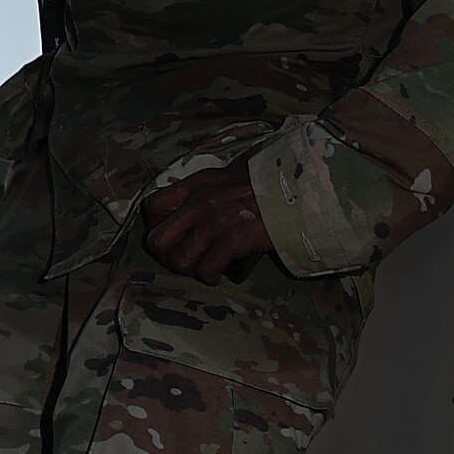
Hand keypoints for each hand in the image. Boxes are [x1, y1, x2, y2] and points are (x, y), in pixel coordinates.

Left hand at [143, 161, 273, 278]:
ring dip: (192, 270)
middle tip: (187, 260)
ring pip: (179, 260)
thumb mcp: (228, 176)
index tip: (173, 238)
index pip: (152, 207)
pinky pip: (206, 270)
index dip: (156, 228)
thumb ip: (205, 188)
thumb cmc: (267, 187)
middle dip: (168, 257)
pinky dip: (211, 277)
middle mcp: (201, 201)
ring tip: (207, 267)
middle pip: (157, 240)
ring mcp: (216, 220)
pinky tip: (222, 273)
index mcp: (197, 183)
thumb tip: (187, 206)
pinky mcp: (234, 239)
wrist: (301, 191)